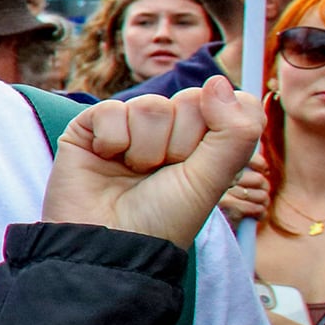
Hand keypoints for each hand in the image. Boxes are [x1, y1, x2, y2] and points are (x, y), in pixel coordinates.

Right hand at [44, 77, 267, 248]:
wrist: (111, 243)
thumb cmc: (163, 219)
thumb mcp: (212, 180)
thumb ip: (234, 132)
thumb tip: (218, 81)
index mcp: (202, 141)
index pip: (225, 100)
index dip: (218, 125)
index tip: (200, 162)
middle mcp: (168, 130)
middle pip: (189, 100)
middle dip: (179, 142)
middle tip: (163, 172)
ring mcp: (129, 126)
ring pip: (150, 105)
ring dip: (145, 148)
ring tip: (133, 172)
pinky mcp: (91, 126)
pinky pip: (111, 109)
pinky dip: (112, 140)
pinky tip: (106, 160)